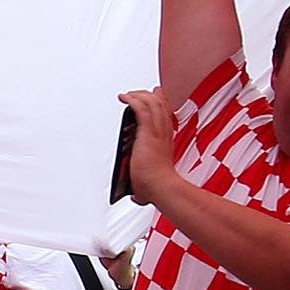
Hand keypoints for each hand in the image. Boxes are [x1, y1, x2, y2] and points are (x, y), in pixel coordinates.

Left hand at [118, 88, 177, 204]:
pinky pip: (141, 108)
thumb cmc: (157, 187)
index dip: (160, 104)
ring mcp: (157, 131)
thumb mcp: (150, 180)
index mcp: (165, 141)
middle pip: (160, 104)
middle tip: (138, 92)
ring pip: (152, 102)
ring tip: (128, 94)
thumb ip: (142, 186)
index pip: (164, 116)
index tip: (155, 97)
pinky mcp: (148, 132)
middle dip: (148, 95)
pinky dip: (133, 100)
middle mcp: (164, 133)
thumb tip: (135, 196)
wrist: (161, 187)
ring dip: (139, 95)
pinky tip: (124, 98)